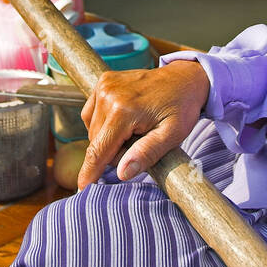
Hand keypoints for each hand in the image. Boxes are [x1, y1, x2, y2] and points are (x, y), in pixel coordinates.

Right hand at [77, 60, 209, 189]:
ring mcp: (105, 85)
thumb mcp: (172, 135)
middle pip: (96, 141)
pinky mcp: (104, 81)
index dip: (89, 172)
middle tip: (139, 142)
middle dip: (113, 151)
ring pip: (92, 129)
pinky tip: (122, 122)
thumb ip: (147, 153)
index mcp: (125, 111)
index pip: (99, 150)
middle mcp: (109, 95)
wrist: (185, 78)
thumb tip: (122, 173)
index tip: (81, 189)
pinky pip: (92, 113)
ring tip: (134, 130)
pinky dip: (103, 123)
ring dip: (108, 137)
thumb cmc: (182, 107)